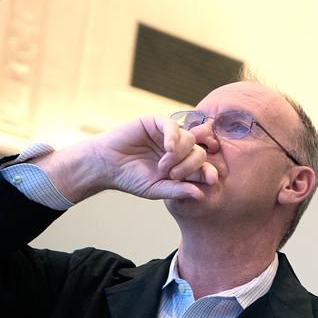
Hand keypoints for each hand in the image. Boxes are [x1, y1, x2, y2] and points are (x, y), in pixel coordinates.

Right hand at [37, 115, 217, 203]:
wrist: (106, 166)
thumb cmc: (130, 179)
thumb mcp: (157, 189)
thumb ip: (178, 191)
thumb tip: (201, 195)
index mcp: (181, 166)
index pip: (203, 167)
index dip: (209, 172)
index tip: (211, 181)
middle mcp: (178, 150)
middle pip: (200, 152)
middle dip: (191, 165)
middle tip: (174, 175)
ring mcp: (168, 136)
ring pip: (189, 139)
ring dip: (180, 155)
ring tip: (163, 166)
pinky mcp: (155, 123)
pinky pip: (173, 125)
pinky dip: (174, 137)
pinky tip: (168, 148)